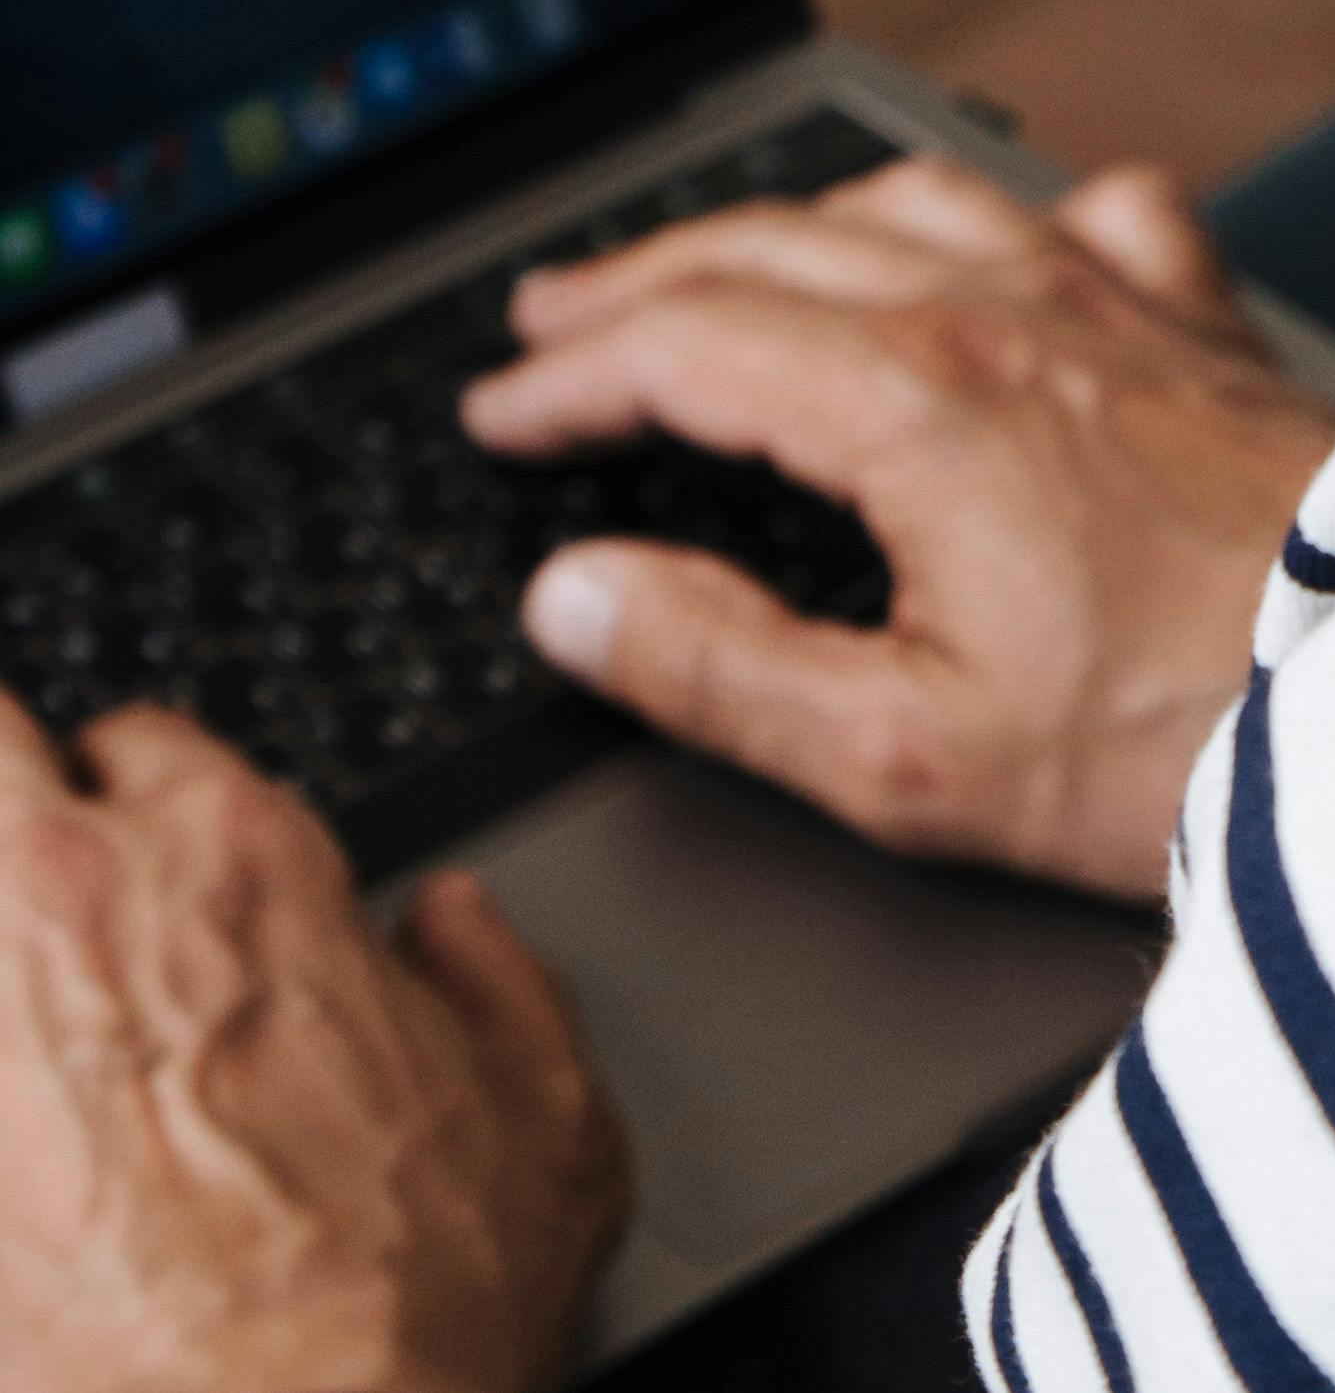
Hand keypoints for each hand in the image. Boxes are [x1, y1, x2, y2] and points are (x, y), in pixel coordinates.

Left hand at [0, 693, 625, 1392]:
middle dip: (2, 802)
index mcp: (242, 871)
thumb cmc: (404, 1321)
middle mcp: (84, 903)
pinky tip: (5, 1182)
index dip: (134, 812)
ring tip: (15, 1052)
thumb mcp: (549, 1130)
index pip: (137, 745)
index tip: (137, 887)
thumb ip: (498, 986)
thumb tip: (452, 932)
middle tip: (24, 923)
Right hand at [463, 158, 1334, 899]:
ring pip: (913, 204)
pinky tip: (996, 243)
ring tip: (722, 262)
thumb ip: (722, 671)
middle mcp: (1010, 312)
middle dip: (644, 278)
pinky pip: (1082, 210)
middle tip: (553, 315)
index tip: (504, 411)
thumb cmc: (1182, 735)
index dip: (575, 377)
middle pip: (778, 248)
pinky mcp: (1205, 322)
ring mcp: (1115, 299)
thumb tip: (581, 600)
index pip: (692, 345)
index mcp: (918, 402)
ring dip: (792, 224)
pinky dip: (999, 212)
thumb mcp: (907, 758)